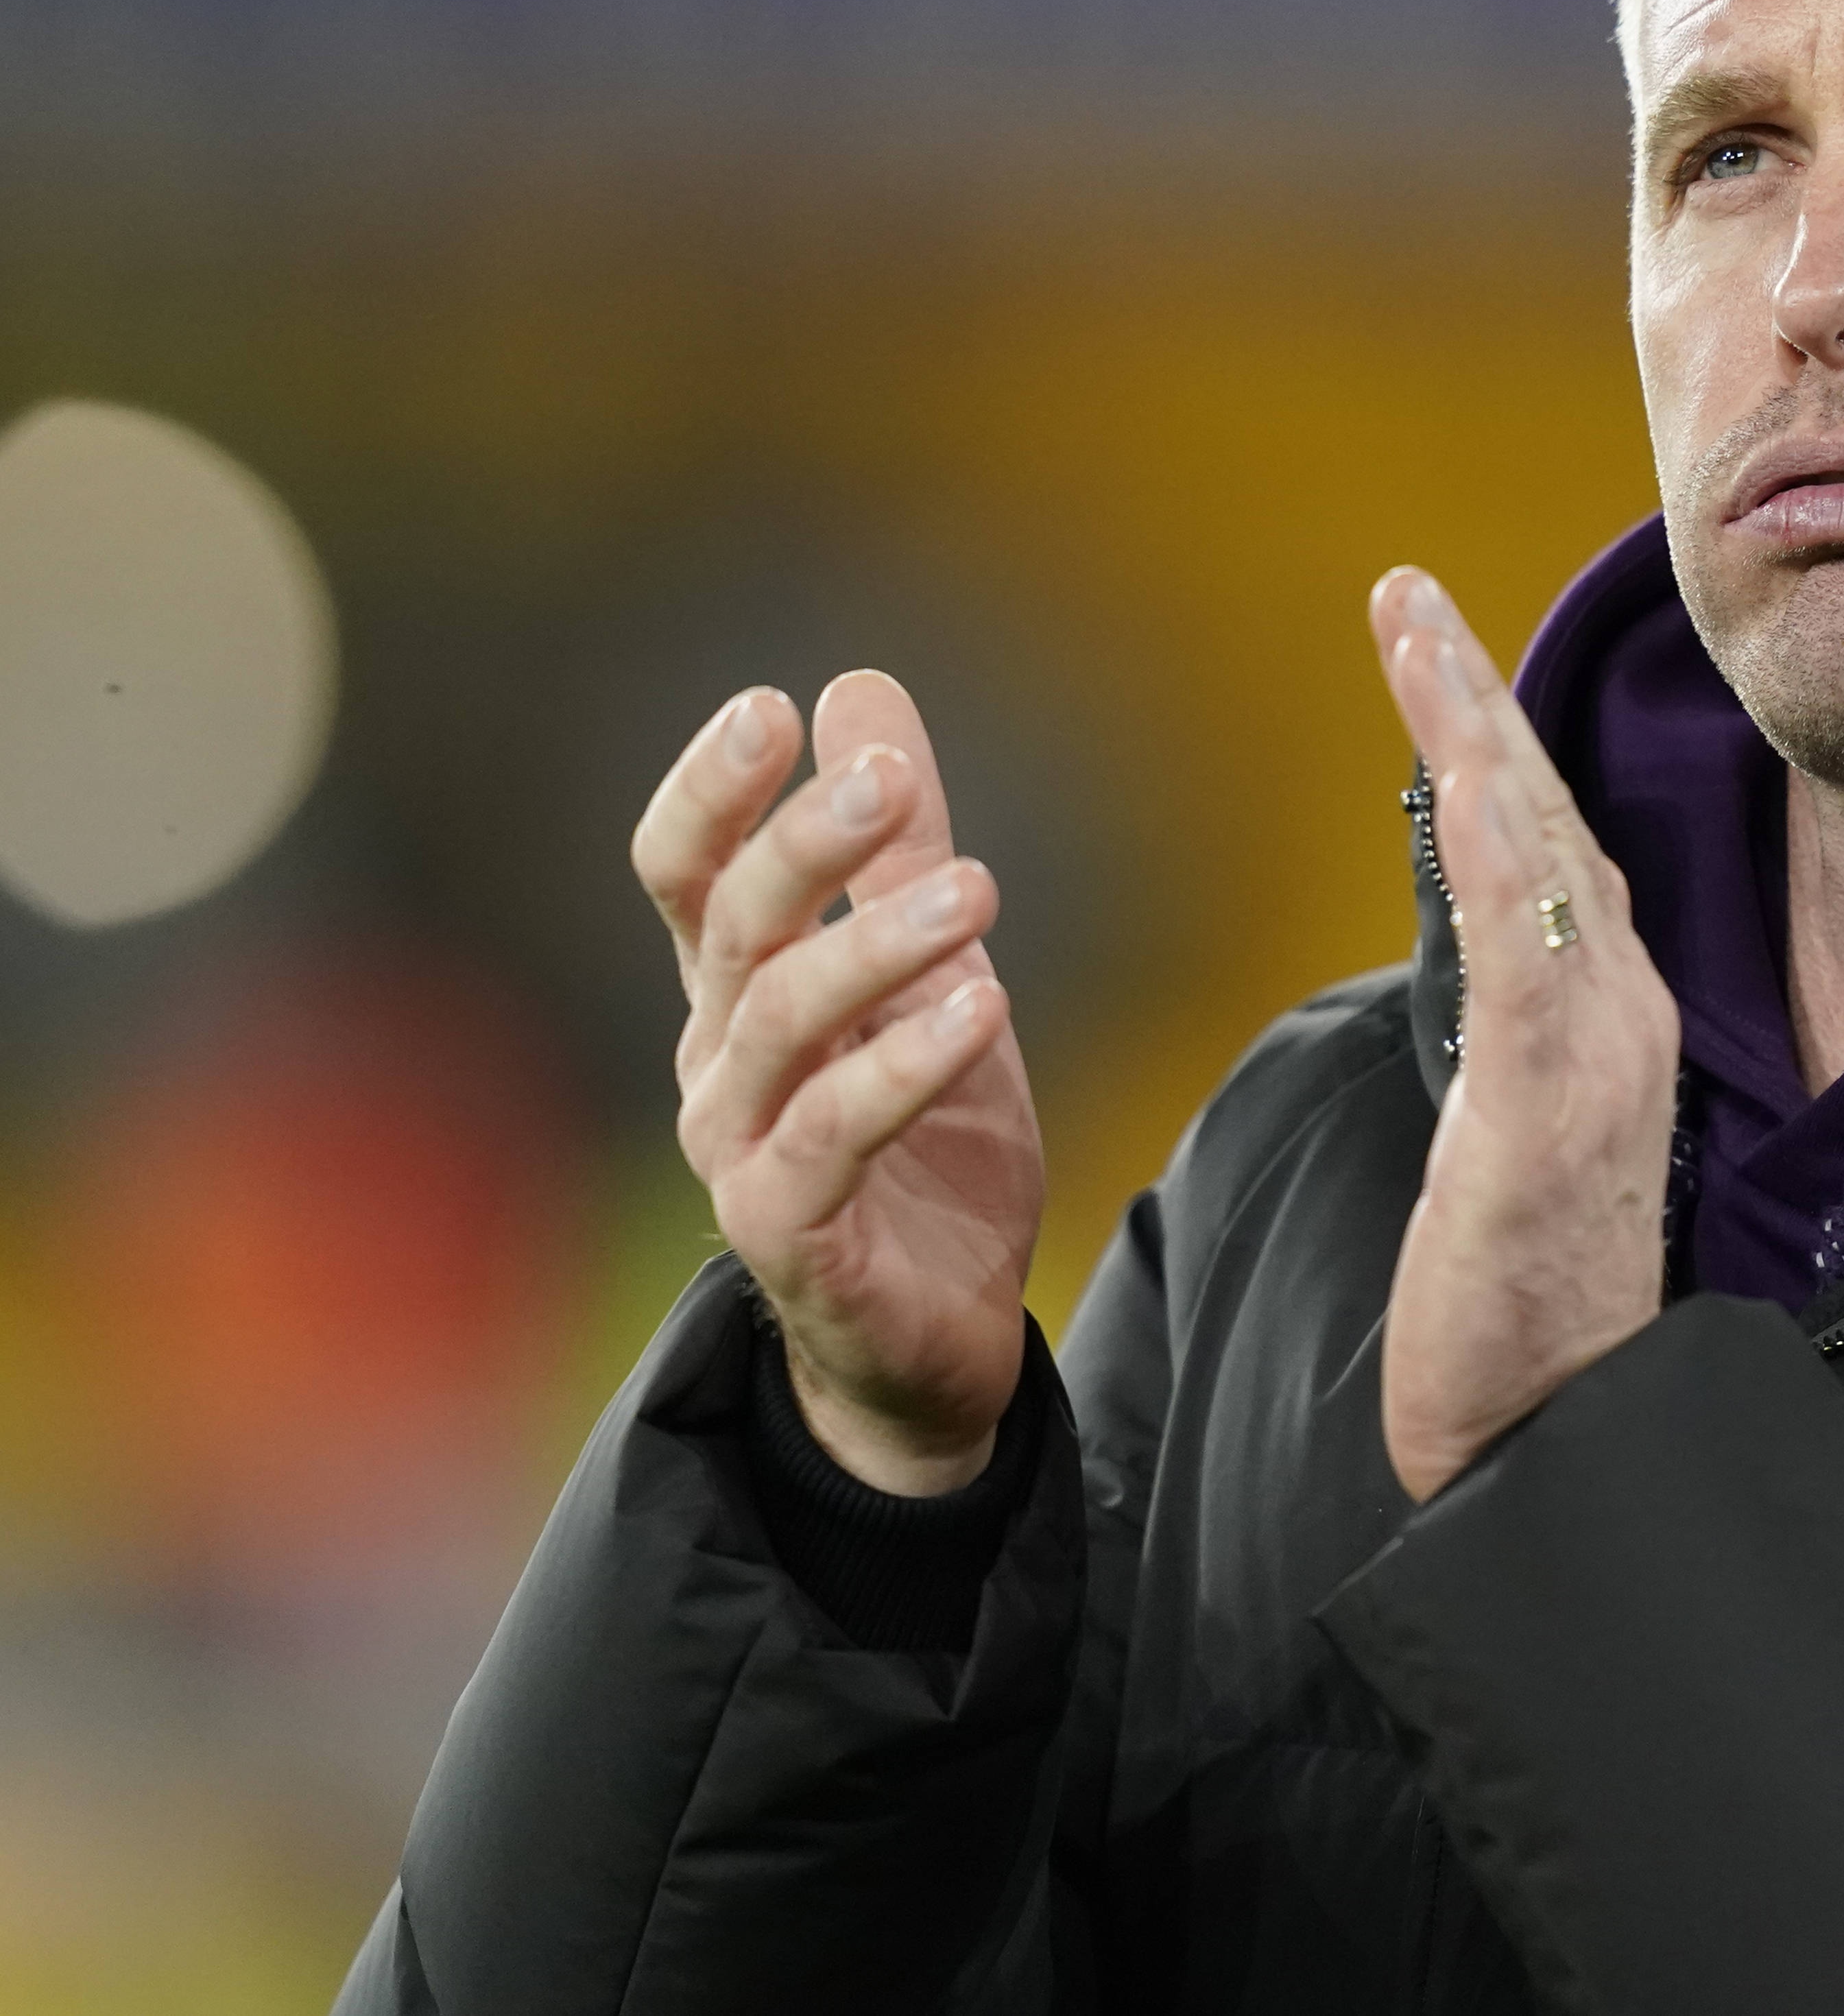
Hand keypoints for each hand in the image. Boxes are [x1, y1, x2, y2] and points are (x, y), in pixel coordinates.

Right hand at [631, 671, 1045, 1495]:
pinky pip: (830, 1140)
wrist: (941, 1334)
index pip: (686, 872)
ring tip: (980, 892)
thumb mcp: (927, 973)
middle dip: (805, 842)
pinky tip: (979, 1010)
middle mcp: (717, 1065)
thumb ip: (898, 847)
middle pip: (733, 928)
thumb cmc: (924, 1146)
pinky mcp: (790, 1235)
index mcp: (736, 994)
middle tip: (892, 777)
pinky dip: (902, 1069)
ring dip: (877, 945)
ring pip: (781, 1025)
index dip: (714, 790)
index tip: (772, 709)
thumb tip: (860, 686)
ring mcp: (738, 1154)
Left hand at [1369, 570, 1681, 1501]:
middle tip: (1402, 587)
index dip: (1486, 729)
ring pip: (1535, 867)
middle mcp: (1614, 1015)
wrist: (1557, 1441)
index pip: (1536, 840)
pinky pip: (1531, 973)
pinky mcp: (1553, 1126)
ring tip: (1418, 634)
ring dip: (1475, 739)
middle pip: (1537, 820)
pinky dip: (1501, 870)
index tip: (1425, 632)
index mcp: (1598, 1014)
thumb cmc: (1523, 1302)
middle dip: (1470, 694)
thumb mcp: (1513, 1136)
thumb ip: (1517, 1031)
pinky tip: (1468, 784)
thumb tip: (1502, 947)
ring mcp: (1597, 1064)